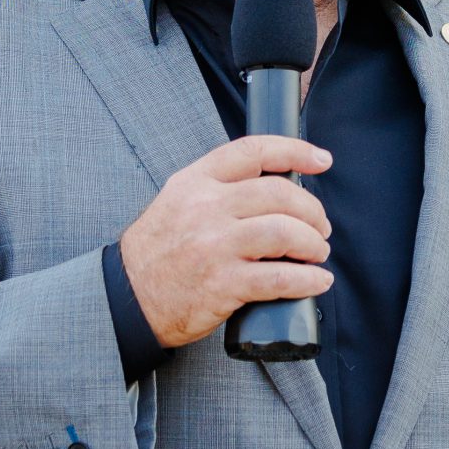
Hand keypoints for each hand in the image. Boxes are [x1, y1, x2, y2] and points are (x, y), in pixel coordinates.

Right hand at [117, 136, 336, 348]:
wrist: (127, 298)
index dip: (295, 150)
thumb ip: (218, 188)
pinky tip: (317, 281)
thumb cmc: (158, 252)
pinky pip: (280, 278)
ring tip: (317, 253)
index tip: (321, 160)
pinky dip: (307, 280)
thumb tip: (275, 189)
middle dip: (312, 210)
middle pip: (279, 193)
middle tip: (320, 228)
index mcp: (195, 182)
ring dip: (312, 244)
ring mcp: (214, 246)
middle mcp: (205, 207)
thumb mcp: (177, 201)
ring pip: (284, 232)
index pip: (253, 151)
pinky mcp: (223, 284)